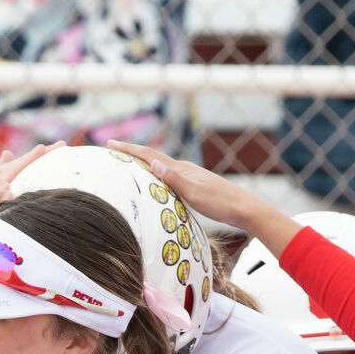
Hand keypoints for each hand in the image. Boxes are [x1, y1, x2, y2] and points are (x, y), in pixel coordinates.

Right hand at [104, 141, 297, 252]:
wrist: (245, 209)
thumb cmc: (221, 204)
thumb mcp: (196, 193)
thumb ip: (175, 179)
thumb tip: (154, 164)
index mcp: (181, 169)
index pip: (150, 156)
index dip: (129, 150)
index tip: (110, 144)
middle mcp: (185, 169)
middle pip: (153, 157)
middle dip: (132, 153)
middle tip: (113, 150)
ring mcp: (190, 176)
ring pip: (160, 166)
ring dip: (143, 163)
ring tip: (127, 163)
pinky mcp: (195, 185)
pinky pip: (168, 176)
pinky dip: (155, 174)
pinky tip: (156, 181)